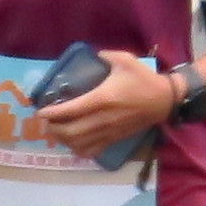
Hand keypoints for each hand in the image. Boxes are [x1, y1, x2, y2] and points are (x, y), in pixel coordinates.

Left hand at [32, 50, 181, 155]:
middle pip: (71, 132)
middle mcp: (103, 118)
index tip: (40, 112)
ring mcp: (109, 131)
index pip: (71, 110)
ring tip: (57, 132)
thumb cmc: (144, 79)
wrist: (165, 101)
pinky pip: (92, 150)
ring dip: (64, 140)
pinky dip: (79, 149)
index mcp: (102, 99)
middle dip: (54, 129)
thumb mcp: (125, 60)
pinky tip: (74, 143)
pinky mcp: (115, 138)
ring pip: (79, 144)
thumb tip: (94, 54)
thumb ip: (106, 55)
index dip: (53, 113)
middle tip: (46, 122)